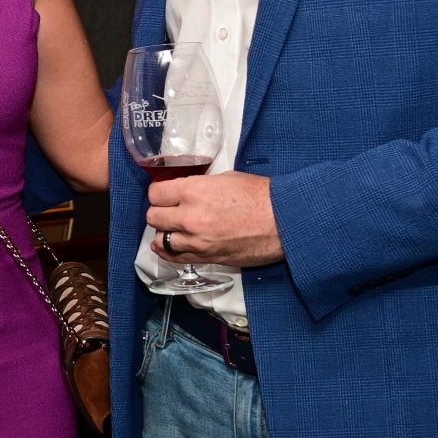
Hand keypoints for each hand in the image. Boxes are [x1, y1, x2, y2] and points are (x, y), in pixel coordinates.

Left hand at [147, 172, 283, 268]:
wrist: (284, 221)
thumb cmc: (261, 196)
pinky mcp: (206, 258)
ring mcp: (197, 241)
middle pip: (153, 217)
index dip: (160, 193)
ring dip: (165, 233)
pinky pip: (175, 257)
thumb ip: (198, 186)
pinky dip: (170, 251)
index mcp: (194, 191)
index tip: (165, 194)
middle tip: (169, 210)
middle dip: (160, 212)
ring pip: (160, 240)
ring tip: (174, 229)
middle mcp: (190, 217)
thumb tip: (183, 191)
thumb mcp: (225, 179)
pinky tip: (172, 245)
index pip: (155, 194)